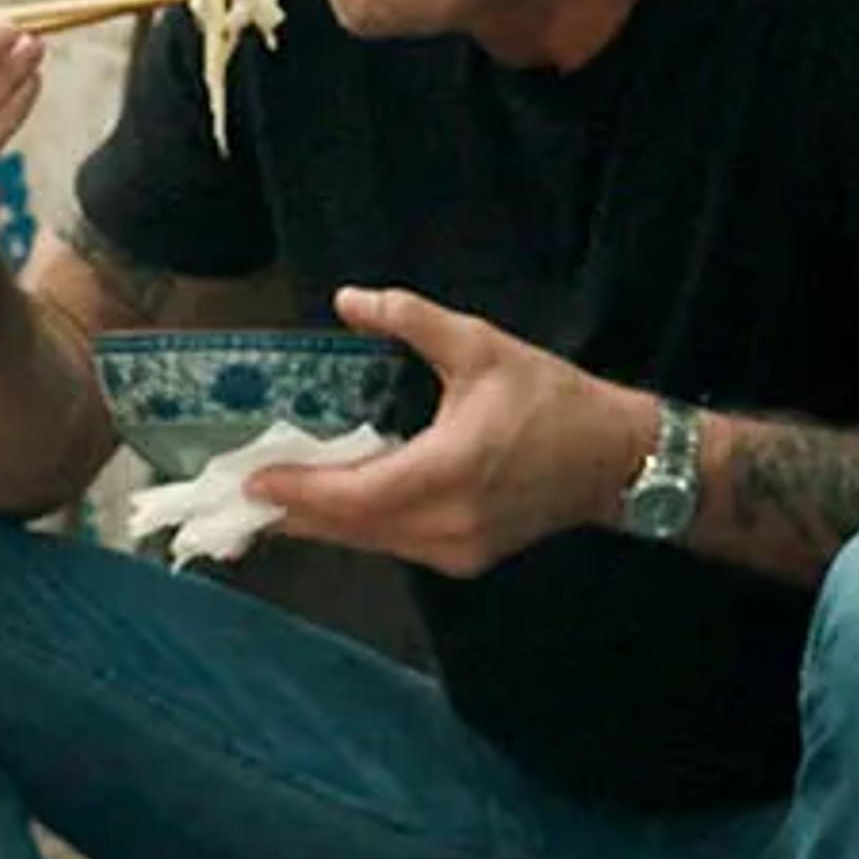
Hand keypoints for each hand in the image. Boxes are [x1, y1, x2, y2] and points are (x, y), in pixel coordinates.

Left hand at [246, 286, 653, 576]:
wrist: (619, 460)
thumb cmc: (553, 400)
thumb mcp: (481, 346)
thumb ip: (411, 321)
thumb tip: (348, 299)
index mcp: (448, 472)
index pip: (351, 495)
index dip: (297, 490)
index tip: (249, 479)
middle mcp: (445, 524)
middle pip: (348, 528)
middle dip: (292, 510)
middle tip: (239, 490)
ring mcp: (454, 551)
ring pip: (367, 542)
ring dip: (320, 521)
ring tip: (270, 497)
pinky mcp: (462, 559)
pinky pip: (392, 544)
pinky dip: (357, 526)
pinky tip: (328, 505)